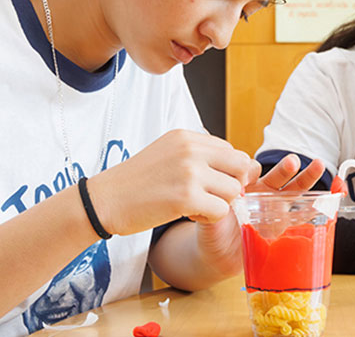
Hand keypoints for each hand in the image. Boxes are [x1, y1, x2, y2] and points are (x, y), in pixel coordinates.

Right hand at [89, 129, 257, 235]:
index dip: (227, 172)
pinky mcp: (186, 197)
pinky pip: (221, 211)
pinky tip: (189, 214)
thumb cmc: (137, 182)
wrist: (104, 200)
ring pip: (234, 191)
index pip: (231, 150)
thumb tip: (249, 167)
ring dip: (220, 203)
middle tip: (212, 197)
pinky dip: (209, 218)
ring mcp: (189, 172)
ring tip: (196, 205)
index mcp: (187, 137)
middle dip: (233, 186)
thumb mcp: (169, 154)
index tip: (210, 184)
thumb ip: (202, 156)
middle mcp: (190, 149)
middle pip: (241, 166)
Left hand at [191, 154, 327, 276]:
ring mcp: (275, 209)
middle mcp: (261, 194)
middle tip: (293, 162)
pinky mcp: (284, 227)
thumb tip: (213, 203)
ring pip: (293, 190)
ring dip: (306, 178)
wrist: (217, 256)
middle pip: (276, 177)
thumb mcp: (209, 220)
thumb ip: (213, 211)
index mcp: (242, 187)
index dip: (251, 170)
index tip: (250, 173)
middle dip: (285, 169)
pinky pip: (304, 215)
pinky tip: (331, 198)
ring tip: (317, 166)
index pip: (249, 171)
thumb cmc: (212, 232)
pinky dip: (318, 207)